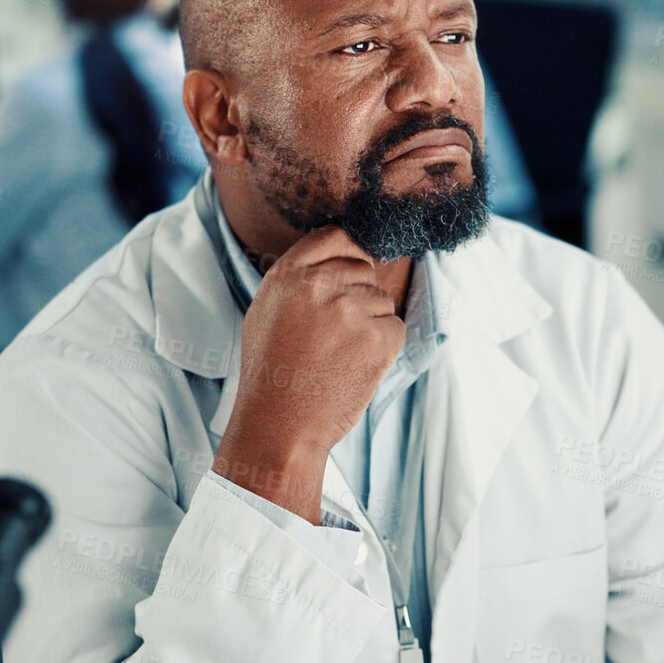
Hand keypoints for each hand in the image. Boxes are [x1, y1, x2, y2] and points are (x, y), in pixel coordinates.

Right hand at [212, 227, 404, 521]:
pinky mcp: (379, 337)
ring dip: (370, 325)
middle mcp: (319, 285)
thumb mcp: (267, 311)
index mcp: (287, 274)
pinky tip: (355, 366)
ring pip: (382, 300)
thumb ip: (299, 278)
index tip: (351, 270)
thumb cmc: (272, 373)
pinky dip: (384, 347)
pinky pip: (396, 327)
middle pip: (364, 269)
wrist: (280, 426)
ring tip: (339, 356)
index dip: (349, 252)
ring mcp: (351, 310)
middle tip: (334, 336)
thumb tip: (342, 253)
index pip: (336, 236)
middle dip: (357, 296)